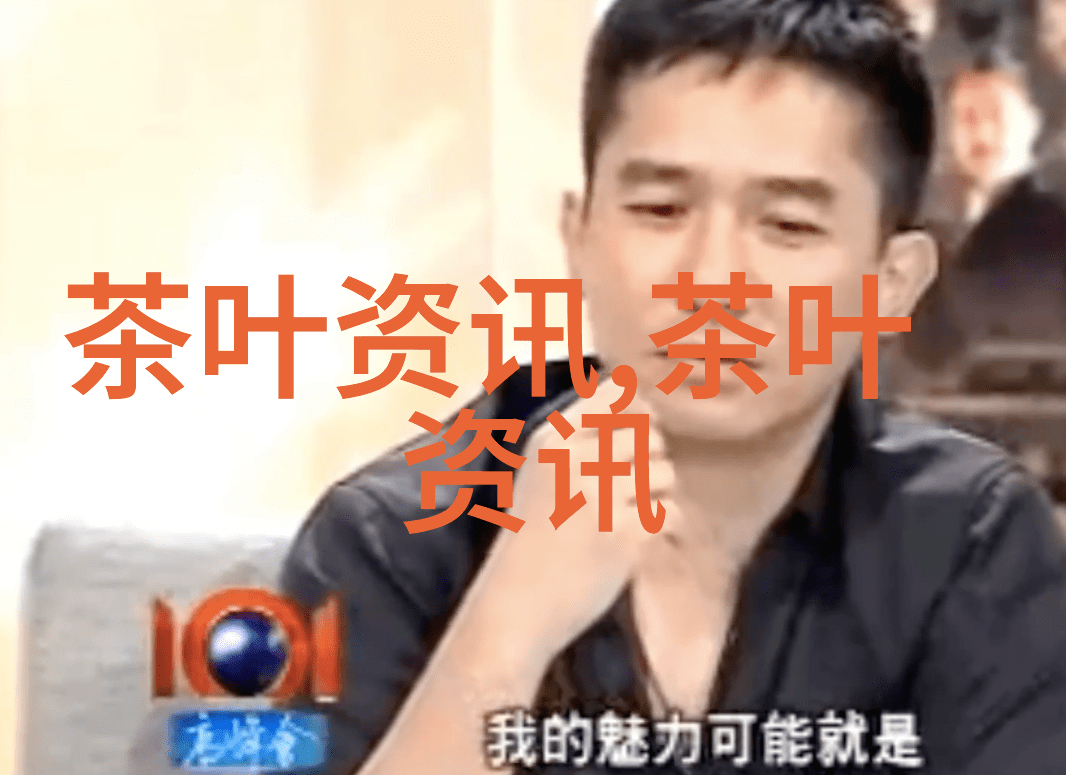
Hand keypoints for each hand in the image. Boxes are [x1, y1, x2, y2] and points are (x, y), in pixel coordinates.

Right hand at [473, 371, 682, 665]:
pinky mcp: (624, 533)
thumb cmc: (530, 537)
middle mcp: (576, 459)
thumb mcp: (539, 472)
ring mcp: (601, 496)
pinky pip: (669, 511)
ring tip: (629, 515)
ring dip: (657, 493)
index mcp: (551, 439)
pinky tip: (636, 537)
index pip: (616, 396)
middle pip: (648, 432)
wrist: (517, 603)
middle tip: (625, 489)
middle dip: (648, 457)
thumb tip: (627, 387)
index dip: (635, 413)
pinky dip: (661, 525)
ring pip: (664, 471)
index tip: (626, 439)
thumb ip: (579, 432)